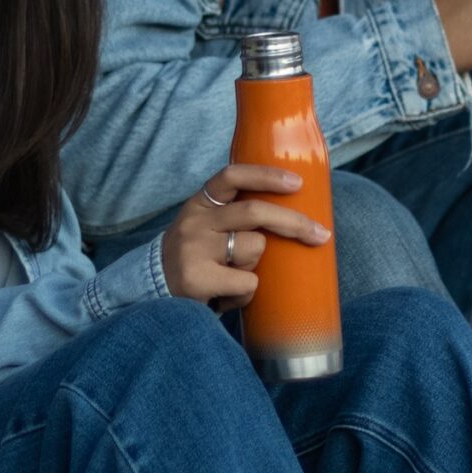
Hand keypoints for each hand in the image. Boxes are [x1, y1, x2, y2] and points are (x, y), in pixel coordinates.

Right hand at [160, 164, 329, 307]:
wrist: (151, 294)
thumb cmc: (193, 261)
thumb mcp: (205, 229)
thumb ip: (233, 217)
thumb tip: (292, 217)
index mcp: (199, 204)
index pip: (232, 176)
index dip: (267, 175)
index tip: (298, 182)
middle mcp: (195, 221)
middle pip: (255, 212)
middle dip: (293, 222)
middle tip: (320, 235)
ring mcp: (194, 249)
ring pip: (254, 248)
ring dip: (255, 267)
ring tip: (232, 279)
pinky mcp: (197, 278)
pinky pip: (248, 282)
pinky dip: (245, 295)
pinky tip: (224, 297)